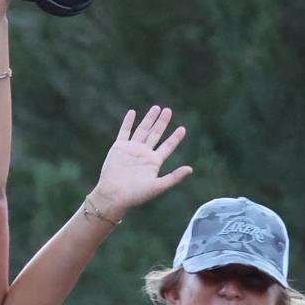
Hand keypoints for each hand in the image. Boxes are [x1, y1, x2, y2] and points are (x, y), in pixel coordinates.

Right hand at [88, 106, 191, 221]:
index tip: (182, 128)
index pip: (167, 147)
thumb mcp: (157, 187)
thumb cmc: (135, 194)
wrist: (113, 196)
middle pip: (155, 134)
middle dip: (162, 123)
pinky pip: (124, 131)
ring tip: (156, 108)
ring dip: (149, 119)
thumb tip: (190, 169)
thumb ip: (174, 177)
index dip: (175, 138)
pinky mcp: (119, 147)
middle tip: (168, 110)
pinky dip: (128, 122)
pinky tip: (132, 112)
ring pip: (142, 130)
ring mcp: (131, 149)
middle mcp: (144, 154)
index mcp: (154, 162)